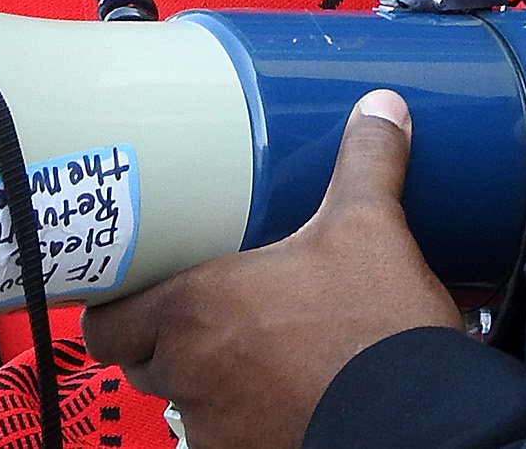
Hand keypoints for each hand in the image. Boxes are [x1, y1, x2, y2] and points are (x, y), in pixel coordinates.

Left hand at [85, 93, 459, 448]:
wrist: (419, 420)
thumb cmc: (376, 332)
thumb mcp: (370, 228)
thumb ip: (365, 163)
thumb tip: (381, 110)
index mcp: (196, 308)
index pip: (107, 322)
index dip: (116, 307)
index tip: (135, 291)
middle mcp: (193, 373)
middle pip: (139, 361)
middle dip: (160, 341)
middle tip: (199, 314)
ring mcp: (218, 426)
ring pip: (181, 401)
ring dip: (201, 380)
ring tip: (245, 351)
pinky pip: (222, 437)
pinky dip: (238, 420)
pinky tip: (276, 393)